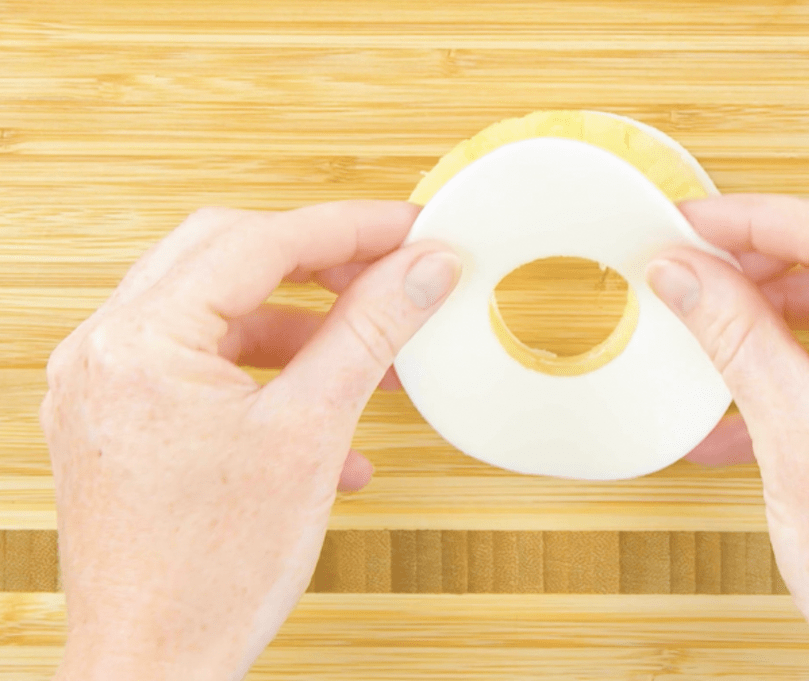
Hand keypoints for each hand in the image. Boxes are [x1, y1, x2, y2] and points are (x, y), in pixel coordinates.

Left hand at [40, 202, 459, 680]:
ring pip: (214, 311)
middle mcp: (103, 351)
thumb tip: (422, 269)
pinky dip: (266, 374)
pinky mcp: (117, 422)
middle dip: (319, 264)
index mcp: (138, 341)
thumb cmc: (210, 574)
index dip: (349, 228)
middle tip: (388, 274)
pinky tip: (324, 419)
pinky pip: (199, 365)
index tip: (409, 229)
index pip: (258, 241)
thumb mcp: (312, 433)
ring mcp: (102, 387)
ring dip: (297, 325)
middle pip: (226, 258)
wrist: (154, 667)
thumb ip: (371, 332)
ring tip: (365, 357)